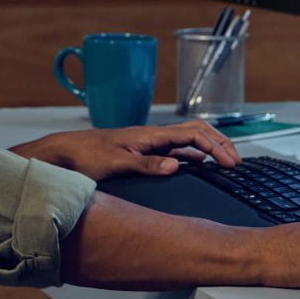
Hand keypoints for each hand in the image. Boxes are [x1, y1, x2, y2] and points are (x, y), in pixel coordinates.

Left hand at [11, 120, 240, 181]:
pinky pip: (175, 150)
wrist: (64, 153)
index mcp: (151, 135)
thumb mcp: (118, 163)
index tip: (230, 163)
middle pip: (196, 133)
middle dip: (219, 144)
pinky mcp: (142, 152)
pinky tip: (197, 165)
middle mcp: (153, 136)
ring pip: (188, 141)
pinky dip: (192, 156)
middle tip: (235, 161)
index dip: (216, 146)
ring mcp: (149, 143)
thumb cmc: (86, 155)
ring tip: (225, 162)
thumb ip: (148, 165)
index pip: (194, 134)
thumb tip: (176, 165)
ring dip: (208, 149)